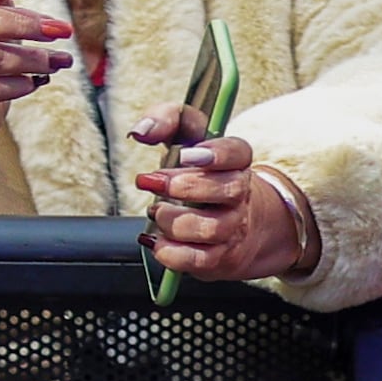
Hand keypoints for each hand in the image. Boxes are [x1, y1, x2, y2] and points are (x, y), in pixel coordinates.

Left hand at [129, 104, 317, 282]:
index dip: (216, 154)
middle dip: (182, 186)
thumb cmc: (198, 173)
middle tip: (151, 181)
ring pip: (208, 228)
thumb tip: (141, 131)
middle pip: (224, 190)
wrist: (229, 222)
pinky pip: (196, 260)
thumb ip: (165, 121)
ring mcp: (232, 228)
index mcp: (235, 162)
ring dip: (172, 220)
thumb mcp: (184, 137)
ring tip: (156, 211)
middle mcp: (240, 195)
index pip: (238, 153)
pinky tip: (154, 240)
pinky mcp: (219, 257)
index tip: (186, 155)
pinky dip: (169, 252)